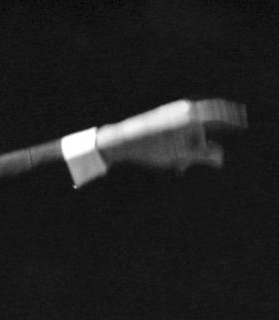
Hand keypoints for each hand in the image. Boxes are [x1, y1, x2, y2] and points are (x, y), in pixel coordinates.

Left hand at [96, 99, 246, 173]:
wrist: (121, 140)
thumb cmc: (151, 149)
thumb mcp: (180, 156)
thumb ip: (203, 156)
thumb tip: (220, 158)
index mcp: (191, 116)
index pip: (218, 115)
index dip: (232, 118)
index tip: (241, 121)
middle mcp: (182, 109)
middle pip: (201, 131)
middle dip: (197, 151)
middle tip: (184, 167)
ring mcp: (171, 111)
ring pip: (188, 133)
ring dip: (186, 152)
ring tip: (176, 168)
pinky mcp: (161, 117)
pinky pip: (178, 132)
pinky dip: (178, 147)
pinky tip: (169, 161)